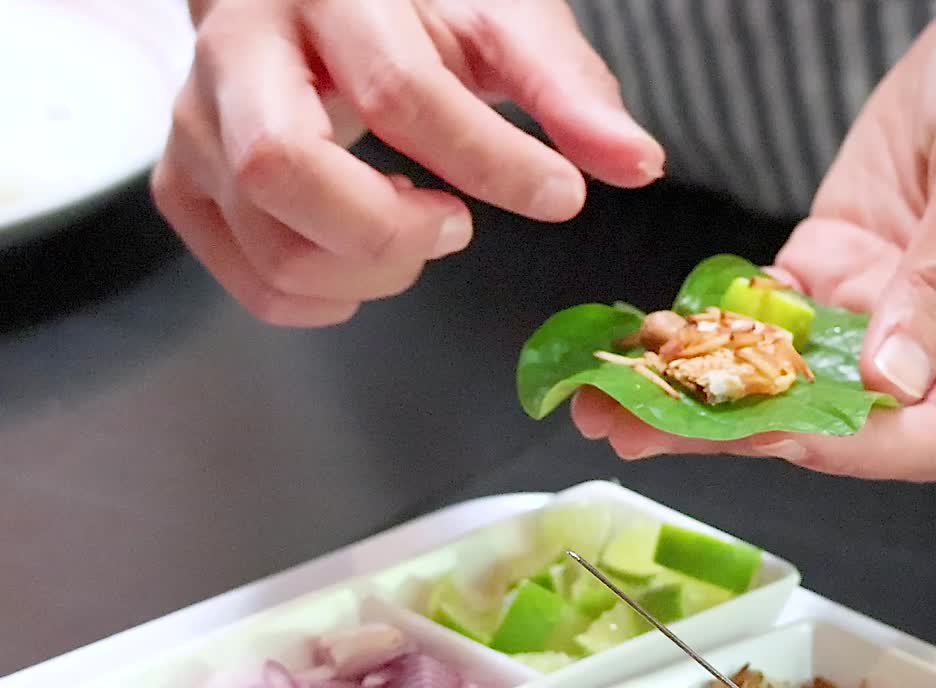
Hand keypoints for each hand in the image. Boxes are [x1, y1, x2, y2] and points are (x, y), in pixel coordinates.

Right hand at [152, 0, 663, 325]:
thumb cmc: (415, 5)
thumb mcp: (502, 19)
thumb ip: (567, 88)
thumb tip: (637, 164)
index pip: (400, 93)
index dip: (491, 162)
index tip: (562, 196)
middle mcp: (239, 53)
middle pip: (285, 171)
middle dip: (390, 231)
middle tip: (455, 225)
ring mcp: (196, 122)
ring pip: (267, 240)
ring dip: (367, 271)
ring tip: (418, 228)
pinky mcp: (184, 180)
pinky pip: (245, 277)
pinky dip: (320, 296)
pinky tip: (364, 257)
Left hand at [572, 0, 935, 479]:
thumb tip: (891, 377)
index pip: (930, 435)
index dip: (849, 446)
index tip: (768, 426)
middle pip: (841, 420)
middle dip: (740, 431)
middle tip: (641, 430)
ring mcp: (886, 306)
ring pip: (791, 375)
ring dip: (709, 391)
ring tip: (614, 399)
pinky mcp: (839, 265)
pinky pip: (770, 315)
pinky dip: (714, 329)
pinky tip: (654, 337)